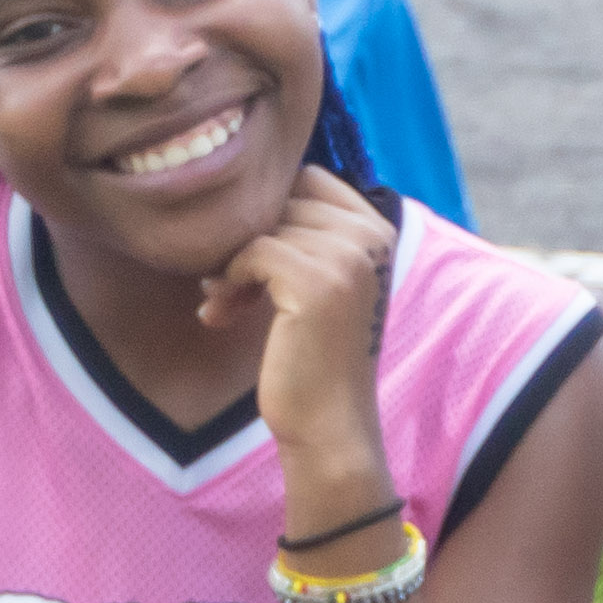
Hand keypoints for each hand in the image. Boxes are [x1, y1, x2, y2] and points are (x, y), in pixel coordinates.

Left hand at [200, 169, 397, 501]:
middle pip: (280, 198)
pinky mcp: (316, 282)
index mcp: (380, 230)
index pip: (307, 178)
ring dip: (228, 263)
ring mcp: (348, 257)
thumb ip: (304, 233)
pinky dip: (228, 281)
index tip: (256, 261)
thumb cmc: (316, 356)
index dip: (268, 213)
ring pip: (261, 224)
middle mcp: (371, 236)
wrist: (330, 424)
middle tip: (229, 288)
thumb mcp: (322, 282)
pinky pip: (251, 252)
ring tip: (224, 304)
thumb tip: (241, 191)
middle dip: (245, 237)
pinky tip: (223, 314)